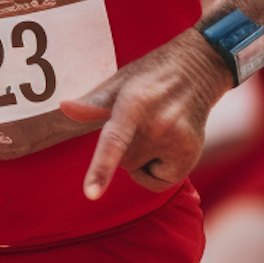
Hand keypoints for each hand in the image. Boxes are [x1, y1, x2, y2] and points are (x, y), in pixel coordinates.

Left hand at [59, 28, 230, 199]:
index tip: (90, 194)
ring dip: (141, 158)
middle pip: (123, 161)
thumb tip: (64, 107)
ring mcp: (178, 141)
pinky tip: (167, 146)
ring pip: (139, 171)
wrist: (199, 69)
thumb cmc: (151, 76)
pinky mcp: (191, 155)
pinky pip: (160, 182)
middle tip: (141, 122)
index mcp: (135, 105)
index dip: (101, 169)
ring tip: (156, 131)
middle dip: (125, 148)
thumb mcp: (119, 82)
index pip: (115, 141)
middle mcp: (158, 125)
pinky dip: (158, 171)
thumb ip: (93, 102)